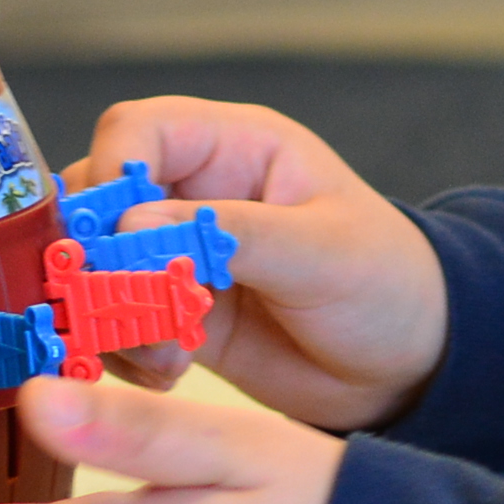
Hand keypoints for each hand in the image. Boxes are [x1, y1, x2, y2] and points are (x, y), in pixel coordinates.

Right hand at [74, 100, 448, 431]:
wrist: (409, 367)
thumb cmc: (387, 283)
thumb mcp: (322, 251)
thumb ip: (230, 233)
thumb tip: (133, 227)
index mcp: (234, 150)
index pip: (139, 130)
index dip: (112, 169)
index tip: (114, 232)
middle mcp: (194, 194)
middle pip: (97, 199)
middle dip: (97, 257)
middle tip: (121, 304)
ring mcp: (176, 256)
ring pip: (94, 266)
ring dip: (109, 311)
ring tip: (167, 353)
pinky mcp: (173, 313)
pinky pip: (114, 321)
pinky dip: (124, 351)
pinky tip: (170, 372)